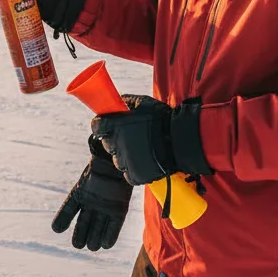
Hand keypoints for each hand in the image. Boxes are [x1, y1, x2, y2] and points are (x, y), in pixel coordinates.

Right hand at [51, 135, 133, 250]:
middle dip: (80, 234)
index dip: (63, 219)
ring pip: (95, 227)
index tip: (56, 229)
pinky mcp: (118, 211)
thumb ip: (96, 144)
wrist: (123, 160)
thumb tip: (96, 128)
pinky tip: (105, 244)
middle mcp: (91, 202)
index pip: (69, 208)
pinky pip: (112, 226)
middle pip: (83, 223)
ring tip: (91, 246)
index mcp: (81, 191)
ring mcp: (104, 208)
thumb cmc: (107, 154)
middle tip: (79, 244)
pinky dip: (109, 235)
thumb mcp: (99, 149)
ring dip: (93, 238)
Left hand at [91, 95, 210, 185]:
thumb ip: (127, 102)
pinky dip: (134, 170)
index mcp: (115, 125)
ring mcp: (125, 161)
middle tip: (130, 136)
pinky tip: (145, 161)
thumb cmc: (163, 119)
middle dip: (115, 139)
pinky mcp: (134, 175)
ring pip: (118, 159)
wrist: (180, 140)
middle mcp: (116, 143)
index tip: (106, 125)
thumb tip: (117, 102)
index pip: (97, 126)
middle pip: (107, 143)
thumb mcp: (143, 102)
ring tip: (141, 149)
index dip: (100, 125)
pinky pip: (128, 174)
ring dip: (125, 155)